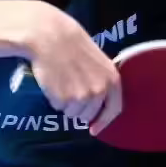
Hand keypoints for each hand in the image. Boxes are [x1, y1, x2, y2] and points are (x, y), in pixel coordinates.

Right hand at [18, 1, 121, 135]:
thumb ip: (102, 83)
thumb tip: (98, 106)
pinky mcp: (63, 99)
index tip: (94, 129)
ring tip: (62, 82)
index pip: (113, 110)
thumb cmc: (74, 46)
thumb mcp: (99, 63)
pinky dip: (55, 99)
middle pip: (89, 115)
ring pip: (73, 114)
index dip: (104, 122)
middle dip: (80, 109)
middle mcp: (100, 91)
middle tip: (70, 91)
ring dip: (66, 104)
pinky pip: (58, 107)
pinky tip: (54, 81)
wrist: (52, 37)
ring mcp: (81, 97)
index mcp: (112, 80)